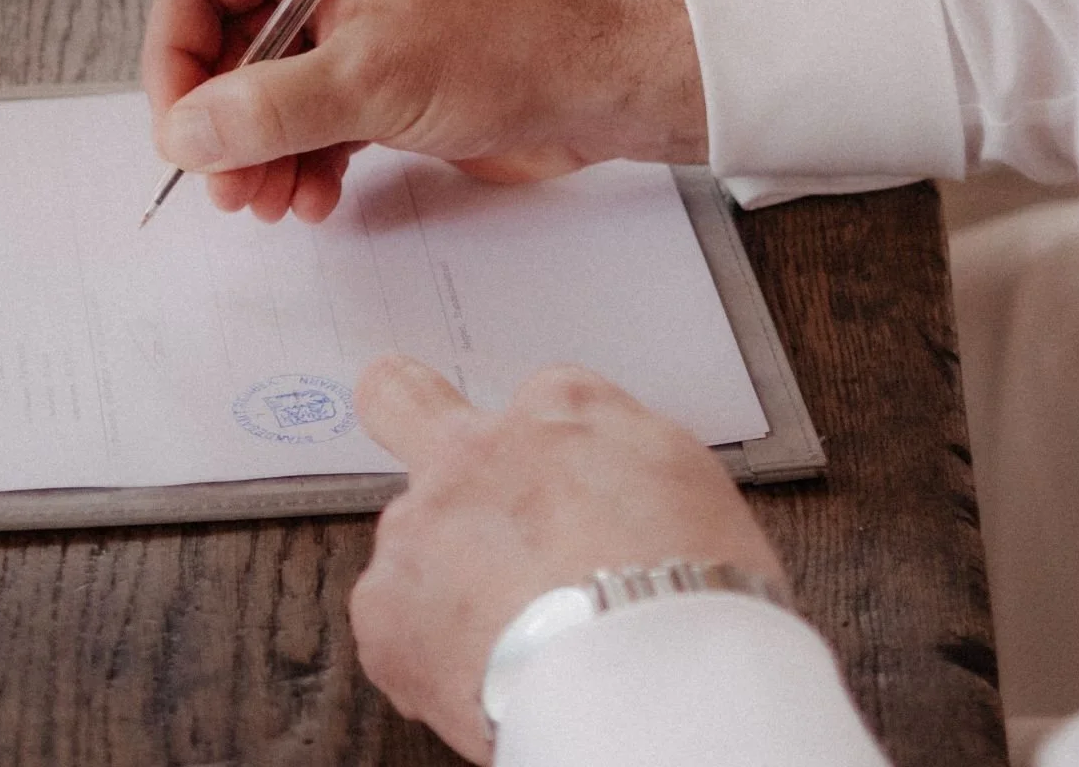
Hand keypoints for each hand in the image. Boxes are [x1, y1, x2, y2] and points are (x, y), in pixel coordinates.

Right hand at [141, 0, 705, 222]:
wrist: (604, 83)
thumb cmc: (512, 44)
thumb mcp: (371, 79)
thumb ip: (268, 109)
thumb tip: (186, 133)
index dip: (178, 58)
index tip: (180, 131)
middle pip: (234, 45)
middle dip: (226, 123)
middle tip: (227, 188)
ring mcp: (362, 26)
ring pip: (276, 92)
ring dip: (265, 154)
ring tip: (269, 203)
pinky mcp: (390, 78)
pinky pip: (321, 120)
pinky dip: (310, 162)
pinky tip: (314, 200)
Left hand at [347, 356, 785, 763]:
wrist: (644, 680)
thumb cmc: (690, 592)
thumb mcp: (695, 487)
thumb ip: (632, 466)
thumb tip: (618, 484)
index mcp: (565, 414)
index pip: (541, 399)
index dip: (551, 448)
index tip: (557, 478)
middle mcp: (480, 453)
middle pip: (406, 402)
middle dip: (401, 406)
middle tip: (398, 414)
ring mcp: (421, 526)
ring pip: (409, 536)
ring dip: (440, 575)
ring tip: (503, 640)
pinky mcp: (383, 608)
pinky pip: (392, 624)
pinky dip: (428, 652)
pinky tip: (481, 679)